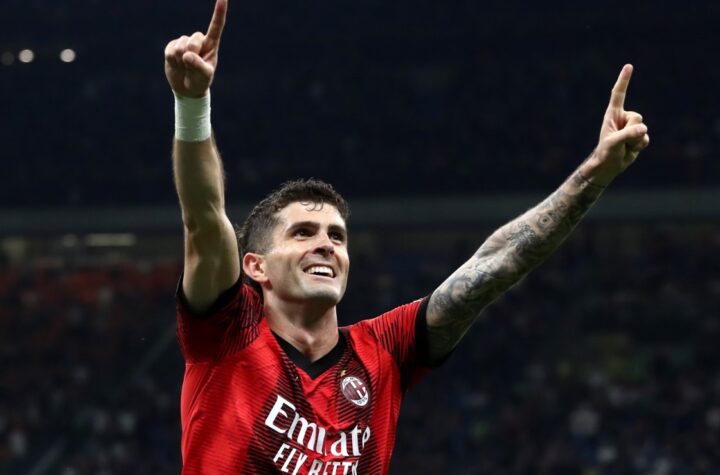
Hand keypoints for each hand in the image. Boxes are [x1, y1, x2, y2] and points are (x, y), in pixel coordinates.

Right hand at [164, 0, 227, 97]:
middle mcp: (198, 40)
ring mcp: (183, 42)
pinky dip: (172, 61)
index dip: (219, 12)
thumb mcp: (204, 76)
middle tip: (192, 67)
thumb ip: (198, 66)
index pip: (216, 26)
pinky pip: (169, 51)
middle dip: (192, 56)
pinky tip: (177, 65)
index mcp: (211, 45)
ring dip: (181, 61)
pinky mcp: (171, 46)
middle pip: (193, 42)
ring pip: (180, 47)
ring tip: (185, 67)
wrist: (186, 88)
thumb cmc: (200, 81)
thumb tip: (186, 55)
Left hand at [583, 64, 650, 185]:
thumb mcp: (614, 142)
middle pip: (637, 117)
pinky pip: (646, 139)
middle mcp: (623, 118)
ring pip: (643, 129)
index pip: (618, 94)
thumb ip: (628, 134)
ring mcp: (632, 127)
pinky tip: (630, 150)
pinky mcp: (639, 136)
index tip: (628, 66)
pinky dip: (639, 146)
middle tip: (620, 140)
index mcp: (613, 114)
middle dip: (631, 131)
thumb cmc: (606, 152)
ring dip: (634, 141)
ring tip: (623, 146)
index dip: (623, 80)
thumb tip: (644, 129)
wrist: (610, 165)